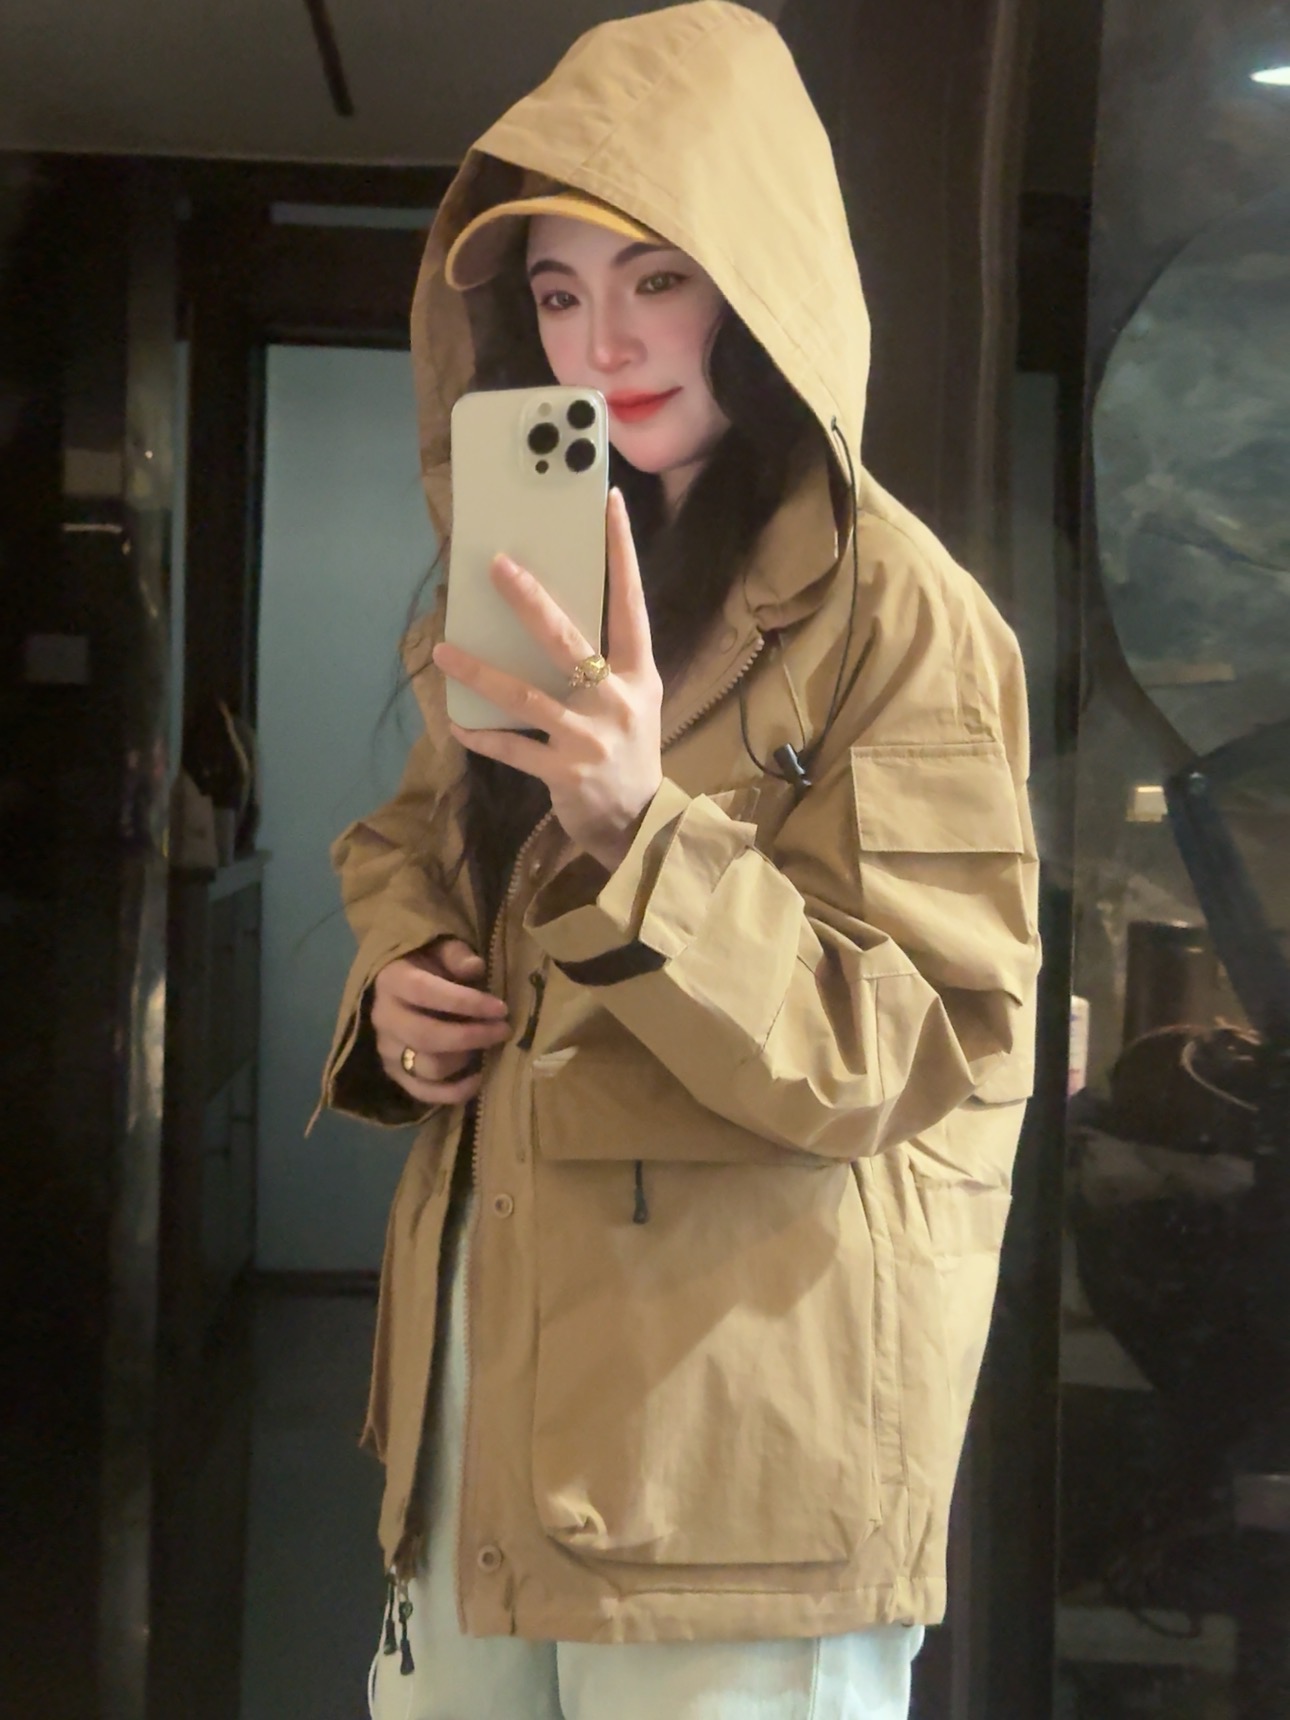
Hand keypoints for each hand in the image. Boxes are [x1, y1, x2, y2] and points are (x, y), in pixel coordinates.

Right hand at [371, 938, 510, 1106]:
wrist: (399, 985)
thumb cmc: (426, 964)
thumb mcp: (439, 949)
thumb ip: (456, 955)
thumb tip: (474, 967)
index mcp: (392, 981)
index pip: (426, 993)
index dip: (466, 1002)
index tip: (501, 1008)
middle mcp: (384, 1018)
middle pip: (427, 1037)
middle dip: (472, 1036)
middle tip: (503, 1029)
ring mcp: (387, 1050)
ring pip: (428, 1067)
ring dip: (465, 1059)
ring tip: (488, 1045)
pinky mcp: (396, 1074)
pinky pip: (424, 1093)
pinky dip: (454, 1092)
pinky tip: (479, 1078)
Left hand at [432, 489, 663, 871]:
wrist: (642, 824)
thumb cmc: (630, 752)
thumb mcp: (633, 702)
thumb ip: (603, 665)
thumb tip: (547, 619)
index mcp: (637, 673)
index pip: (631, 603)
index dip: (621, 553)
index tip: (609, 505)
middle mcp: (615, 699)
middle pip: (567, 640)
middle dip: (530, 601)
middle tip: (497, 566)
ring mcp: (588, 737)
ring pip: (524, 696)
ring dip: (479, 672)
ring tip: (444, 649)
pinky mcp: (564, 772)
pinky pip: (512, 748)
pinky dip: (482, 737)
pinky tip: (457, 726)